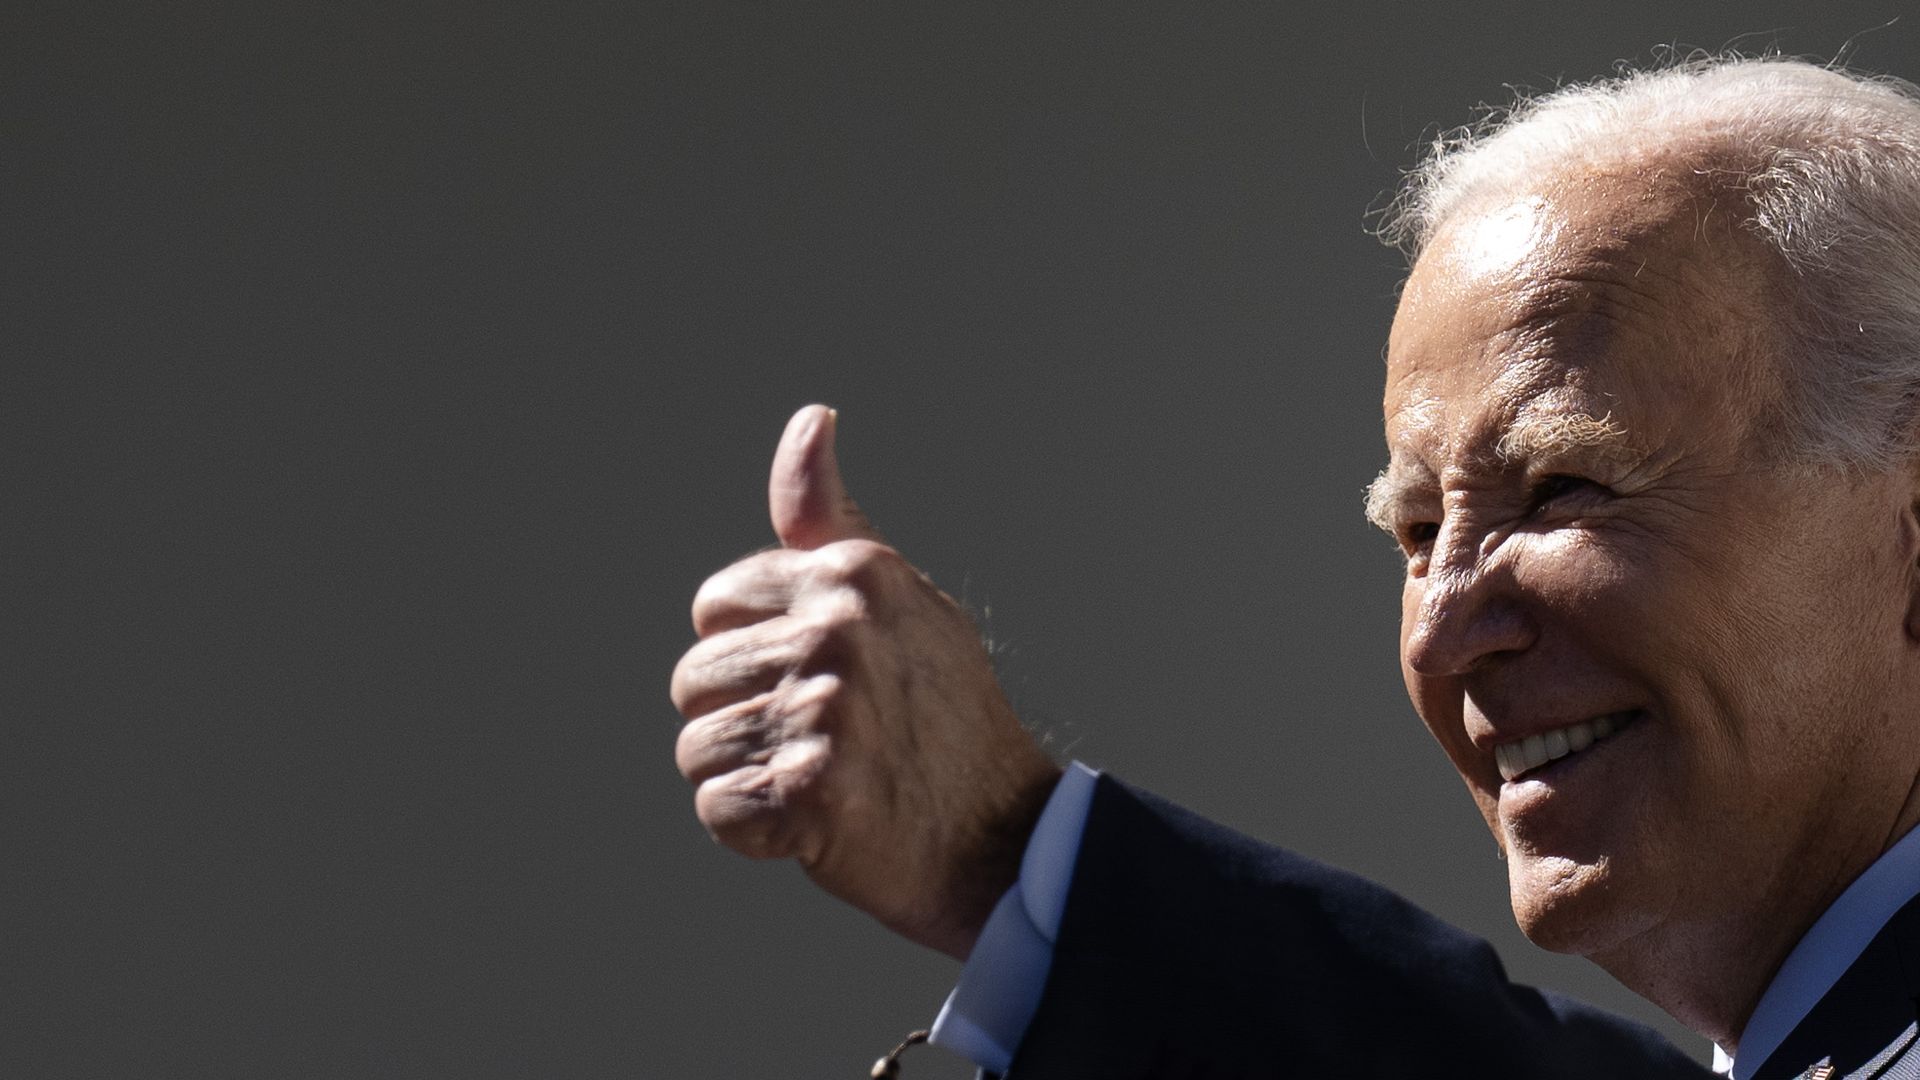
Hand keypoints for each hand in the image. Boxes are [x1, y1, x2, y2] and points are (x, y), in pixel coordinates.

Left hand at [671, 405, 1061, 958]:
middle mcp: (836, 630)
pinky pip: (720, 810)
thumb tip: (811, 418)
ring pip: (698, 748)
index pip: (713, 610)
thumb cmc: (940, 716)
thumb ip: (828, 521)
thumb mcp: (893, 597)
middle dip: (744, 720)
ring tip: (825, 782)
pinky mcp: (811, 791)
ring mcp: (825, 710)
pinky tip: (817, 826)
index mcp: (850, 573)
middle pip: (694, 680)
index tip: (820, 682)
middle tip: (827, 743)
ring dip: (748, 779)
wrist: (1001, 838)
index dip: (753, 657)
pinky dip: (757, 833)